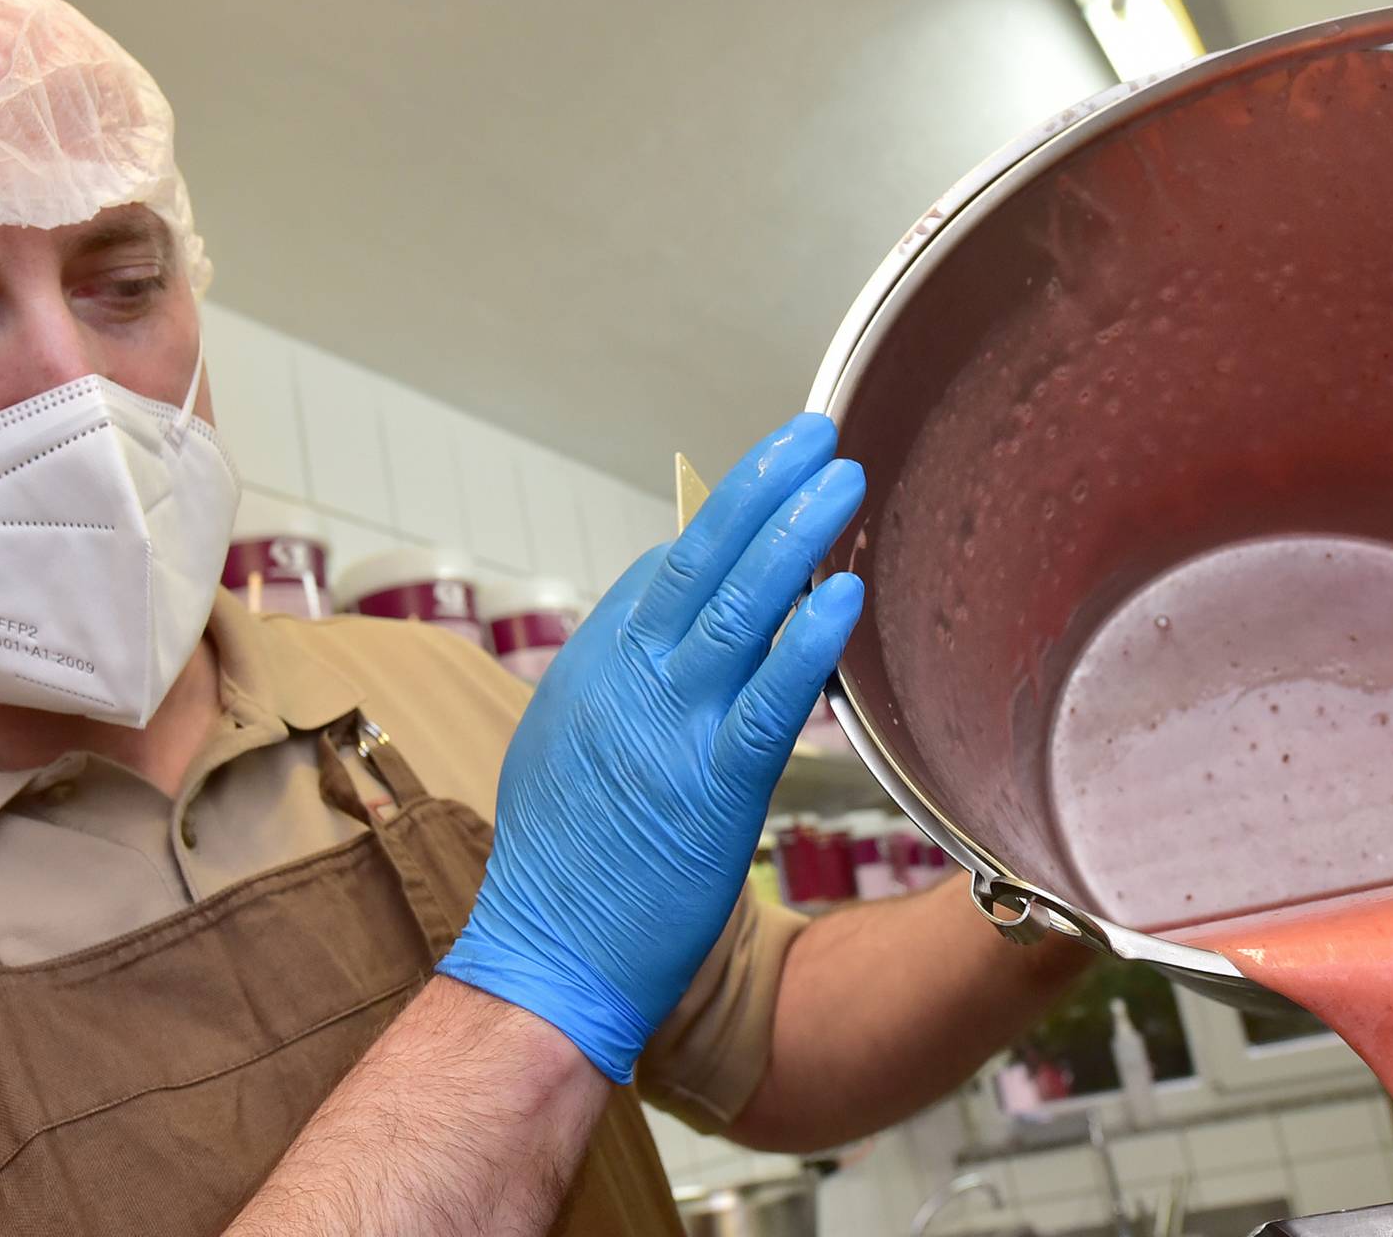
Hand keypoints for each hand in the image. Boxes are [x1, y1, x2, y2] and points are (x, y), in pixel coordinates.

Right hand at [439, 413, 865, 1082]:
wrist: (548, 955)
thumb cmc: (563, 866)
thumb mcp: (566, 747)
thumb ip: (615, 687)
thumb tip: (660, 637)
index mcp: (591, 667)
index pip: (663, 573)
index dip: (724, 527)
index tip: (775, 490)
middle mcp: (625, 682)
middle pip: (696, 559)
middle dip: (759, 488)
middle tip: (814, 436)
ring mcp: (669, 730)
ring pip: (737, 608)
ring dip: (795, 538)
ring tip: (843, 480)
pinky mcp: (713, 787)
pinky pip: (769, 698)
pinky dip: (806, 641)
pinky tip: (844, 595)